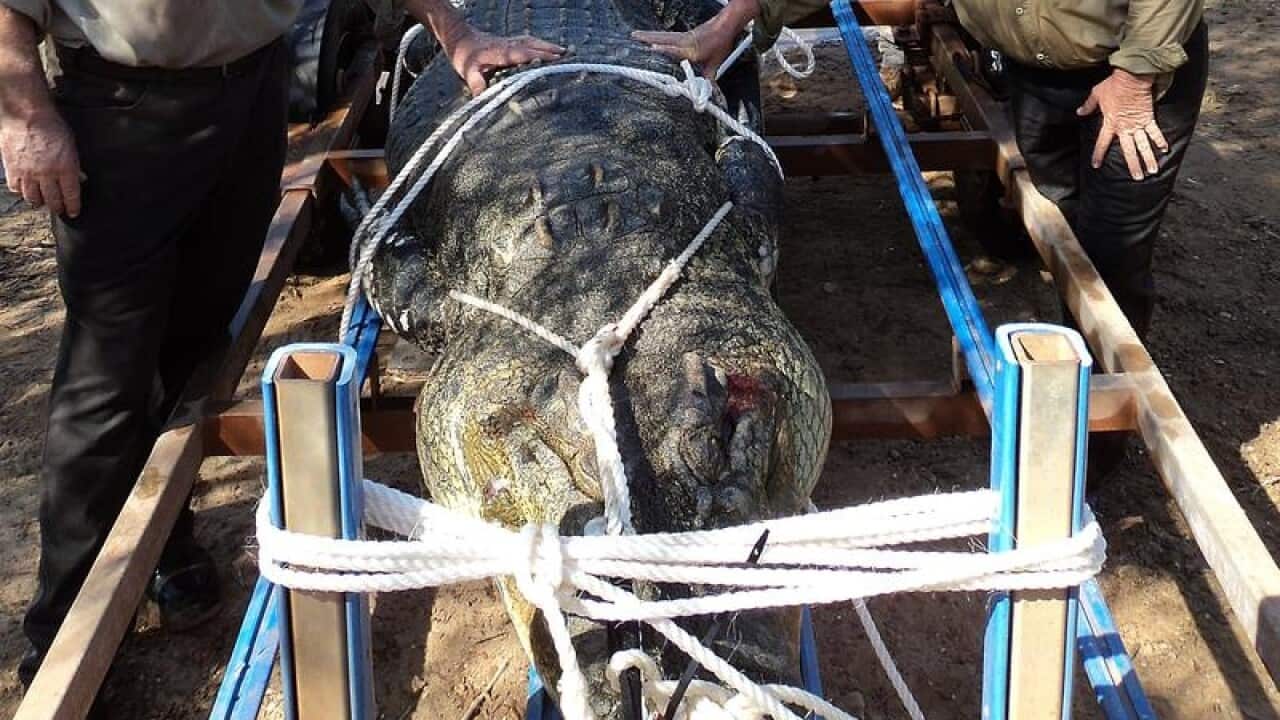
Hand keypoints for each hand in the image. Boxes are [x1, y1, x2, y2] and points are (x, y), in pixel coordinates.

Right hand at [0, 111, 80, 216]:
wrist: (26, 114)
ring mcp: (28, 173)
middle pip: (53, 201)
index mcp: (65, 168)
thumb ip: (74, 164)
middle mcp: (47, 174)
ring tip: (42, 201)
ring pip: (33, 198)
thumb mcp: (71, 145)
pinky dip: (21, 191)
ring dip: (39, 202)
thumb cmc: (51, 125)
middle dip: (57, 207)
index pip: (71, 196)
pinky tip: (25, 189)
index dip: (73, 207)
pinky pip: (16, 188)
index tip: (73, 211)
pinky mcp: (12, 169)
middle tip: (59, 208)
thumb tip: (80, 179)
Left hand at [439, 24, 563, 95]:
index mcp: (501, 52)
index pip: (524, 54)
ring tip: (565, 52)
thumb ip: (476, 83)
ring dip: (548, 46)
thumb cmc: (463, 55)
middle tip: (569, 56)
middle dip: (550, 50)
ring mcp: (510, 42)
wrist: (458, 37)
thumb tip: (483, 98)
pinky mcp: (510, 42)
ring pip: (533, 42)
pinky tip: (548, 49)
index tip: (555, 59)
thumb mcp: (467, 71)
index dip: (539, 56)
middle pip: (533, 46)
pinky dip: (541, 45)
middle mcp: (508, 45)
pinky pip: (529, 42)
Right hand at [632, 0, 758, 78]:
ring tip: (635, 34)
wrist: (725, 25)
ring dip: (649, 35)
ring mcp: (683, 36)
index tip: (653, 48)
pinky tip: (650, 37)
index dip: (665, 49)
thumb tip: (706, 93)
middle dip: (647, 38)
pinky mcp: (684, 34)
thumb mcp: (715, 64)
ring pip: (663, 35)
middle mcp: (684, 41)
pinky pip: (667, 35)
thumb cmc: (720, 43)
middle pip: (663, 38)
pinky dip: (657, 35)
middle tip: (633, 36)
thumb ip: (708, 79)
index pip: (676, 50)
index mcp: (692, 49)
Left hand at [1077, 68, 1167, 180]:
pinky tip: (1165, 150)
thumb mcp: (1097, 94)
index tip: (1096, 165)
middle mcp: (1125, 128)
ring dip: (1148, 158)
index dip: (1098, 154)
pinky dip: (1160, 140)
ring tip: (1152, 171)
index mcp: (1110, 124)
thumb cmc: (1113, 85)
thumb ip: (1088, 105)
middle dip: (1133, 165)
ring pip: (1144, 145)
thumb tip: (1079, 112)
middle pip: (1128, 150)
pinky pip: (1155, 132)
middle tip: (1137, 178)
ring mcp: (1138, 124)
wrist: (1132, 77)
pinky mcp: (1149, 118)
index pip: (1102, 143)